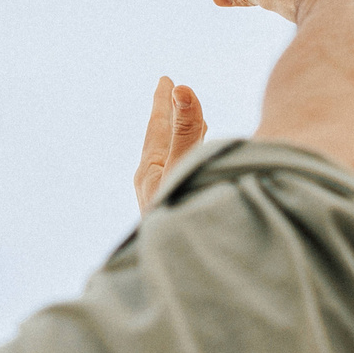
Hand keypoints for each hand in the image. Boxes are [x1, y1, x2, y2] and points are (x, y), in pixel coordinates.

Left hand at [133, 75, 207, 208]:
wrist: (183, 272)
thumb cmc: (178, 217)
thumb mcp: (181, 168)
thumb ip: (184, 131)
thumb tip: (182, 90)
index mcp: (149, 172)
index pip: (157, 127)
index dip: (163, 102)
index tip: (166, 80)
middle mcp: (156, 184)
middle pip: (165, 140)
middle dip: (174, 116)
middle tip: (174, 93)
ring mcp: (168, 198)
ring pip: (178, 158)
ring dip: (187, 138)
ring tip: (198, 124)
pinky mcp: (181, 210)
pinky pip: (188, 175)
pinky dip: (197, 160)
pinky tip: (204, 165)